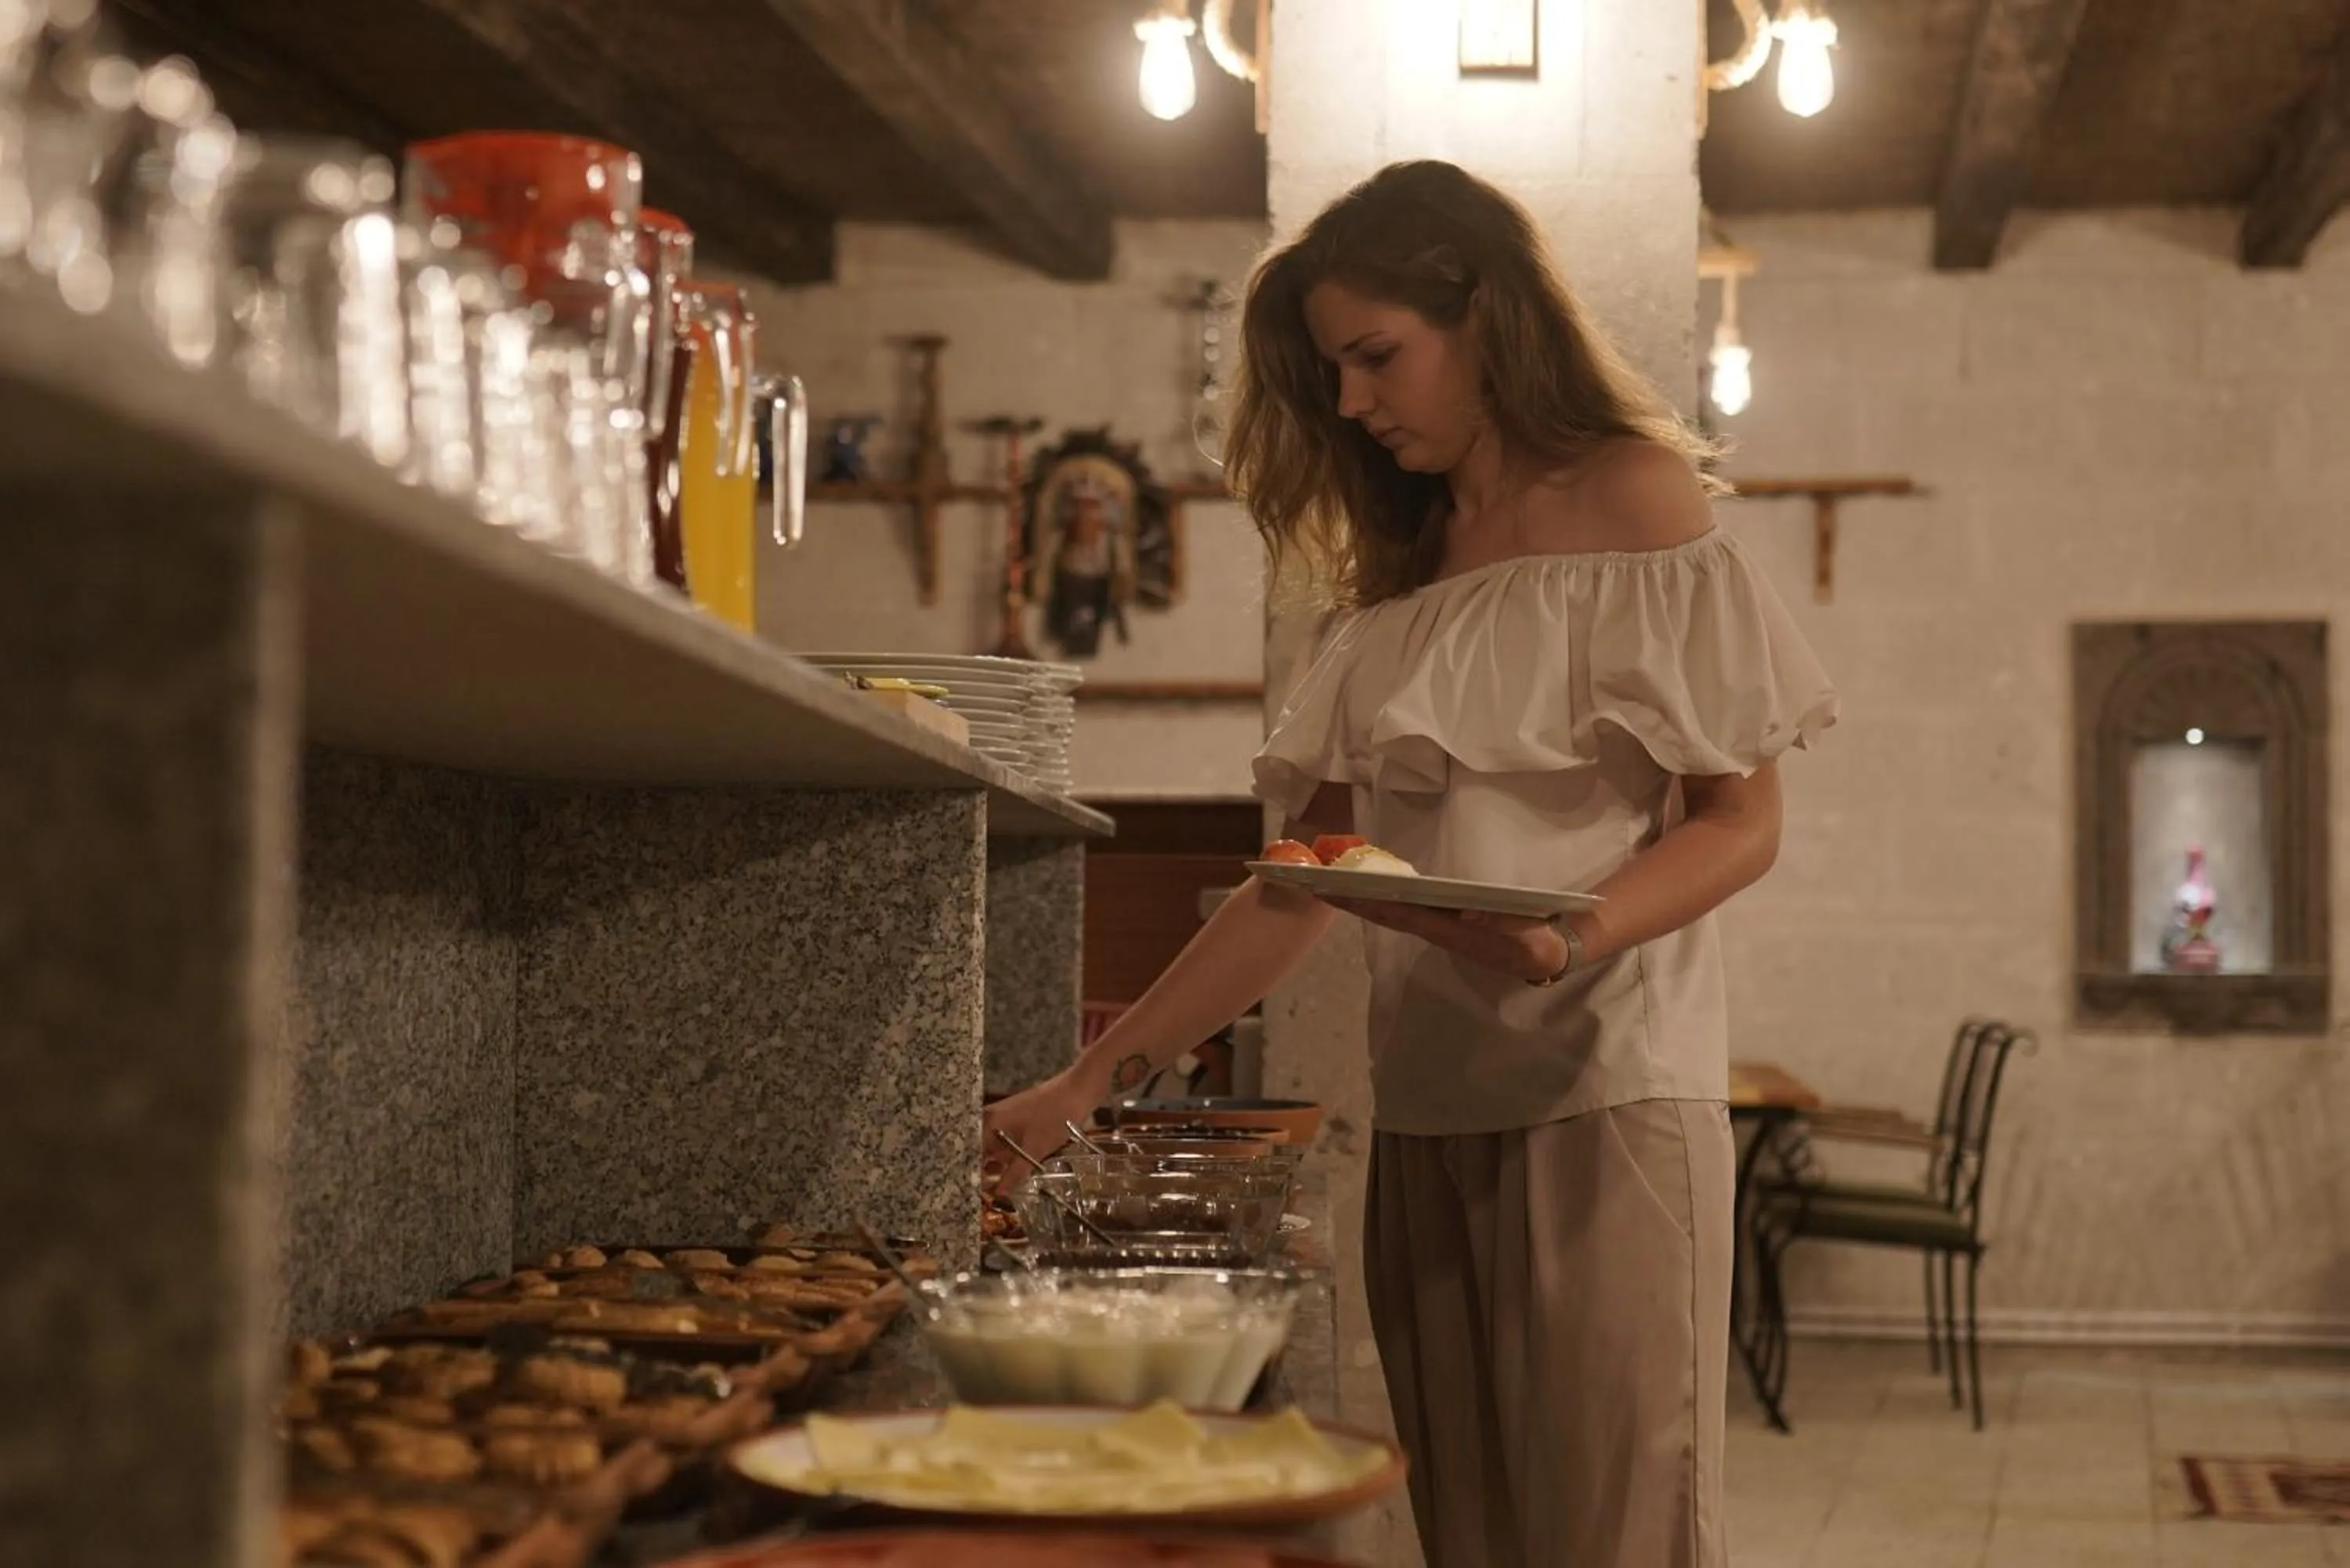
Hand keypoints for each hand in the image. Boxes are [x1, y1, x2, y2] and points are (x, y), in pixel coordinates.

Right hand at [980, 1070, 1096, 1190]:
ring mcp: (1004, 1116)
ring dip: (996, 1163)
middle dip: (982, 1170)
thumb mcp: (1034, 1150)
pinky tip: (1013, 1168)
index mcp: (988, 1123)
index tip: (973, 1192)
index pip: (969, 1153)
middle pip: (979, 1149)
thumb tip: (999, 1194)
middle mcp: (990, 1118)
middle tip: (984, 1193)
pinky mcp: (1017, 1117)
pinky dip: (1007, 1154)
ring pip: (993, 1145)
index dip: (971, 1173)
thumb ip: (1014, 1174)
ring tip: (996, 1186)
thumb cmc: (1054, 1118)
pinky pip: (1005, 1140)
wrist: (1077, 1090)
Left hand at [1322, 896, 1573, 983]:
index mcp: (1452, 933)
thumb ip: (1502, 928)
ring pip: (1389, 912)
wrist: (1550, 951)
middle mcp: (1437, 931)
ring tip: (1326, 883)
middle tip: (1313, 884)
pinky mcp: (1442, 922)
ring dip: (1358, 900)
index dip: (1371, 901)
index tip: (1340, 890)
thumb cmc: (1539, 941)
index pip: (1403, 914)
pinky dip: (1377, 898)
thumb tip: (1467, 916)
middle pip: (1385, 913)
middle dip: (1350, 900)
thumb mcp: (1530, 940)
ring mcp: (1437, 927)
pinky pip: (1402, 909)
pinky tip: (1360, 889)